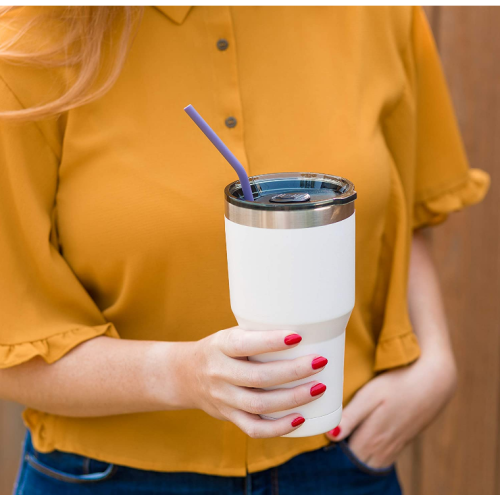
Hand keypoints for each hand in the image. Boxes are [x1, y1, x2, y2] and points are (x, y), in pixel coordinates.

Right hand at [172, 327, 328, 438]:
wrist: (186, 375)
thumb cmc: (220, 350)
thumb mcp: (230, 334)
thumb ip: (257, 336)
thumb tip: (305, 331)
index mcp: (220, 346)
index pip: (244, 344)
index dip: (271, 342)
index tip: (298, 337)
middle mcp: (219, 372)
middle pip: (258, 377)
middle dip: (294, 371)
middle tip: (320, 362)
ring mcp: (223, 398)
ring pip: (260, 404)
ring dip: (293, 399)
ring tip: (318, 388)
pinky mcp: (228, 416)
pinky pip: (254, 428)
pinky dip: (278, 428)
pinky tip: (300, 419)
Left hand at [325, 353, 456, 467]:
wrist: (434, 382)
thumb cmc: (398, 385)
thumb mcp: (370, 396)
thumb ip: (351, 417)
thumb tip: (331, 436)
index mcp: (372, 438)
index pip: (345, 457)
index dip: (331, 452)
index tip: (320, 442)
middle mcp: (383, 448)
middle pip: (356, 463)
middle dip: (341, 458)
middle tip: (328, 443)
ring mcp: (394, 446)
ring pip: (369, 462)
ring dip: (356, 457)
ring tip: (343, 444)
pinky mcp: (402, 441)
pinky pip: (382, 457)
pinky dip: (369, 454)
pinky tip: (362, 443)